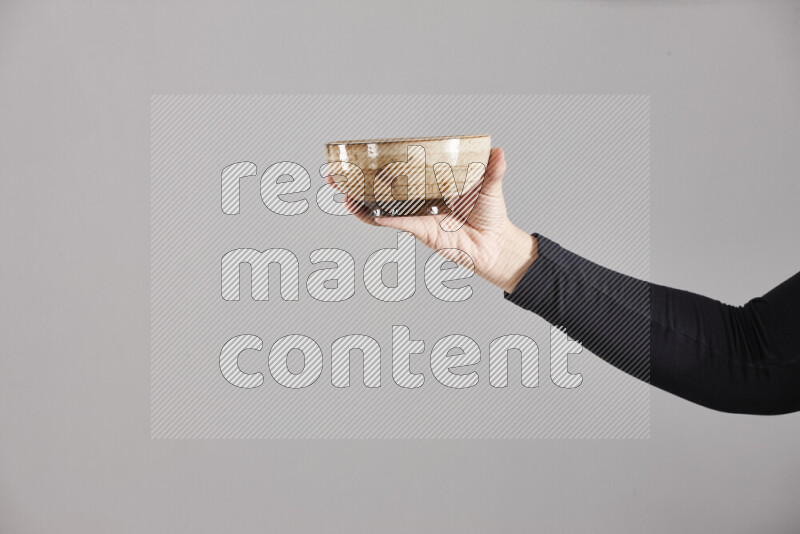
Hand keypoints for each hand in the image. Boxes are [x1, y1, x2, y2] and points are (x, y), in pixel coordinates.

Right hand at [330, 147, 537, 292]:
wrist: (496, 244)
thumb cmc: (491, 215)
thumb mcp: (491, 186)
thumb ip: (493, 169)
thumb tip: (499, 149)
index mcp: (432, 184)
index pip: (402, 171)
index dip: (381, 164)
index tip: (360, 157)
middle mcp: (421, 199)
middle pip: (383, 189)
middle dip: (357, 183)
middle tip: (336, 175)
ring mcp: (419, 215)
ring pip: (384, 208)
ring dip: (362, 203)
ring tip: (343, 194)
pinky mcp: (422, 231)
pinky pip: (399, 224)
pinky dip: (384, 219)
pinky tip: (368, 213)